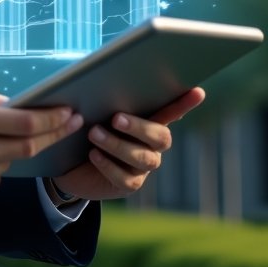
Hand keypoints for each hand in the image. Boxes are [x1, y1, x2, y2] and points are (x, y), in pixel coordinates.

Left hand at [51, 87, 205, 201]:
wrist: (69, 163)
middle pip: (160, 137)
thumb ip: (101, 101)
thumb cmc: (85, 129)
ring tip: (94, 133)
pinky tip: (93, 154)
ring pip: (143, 158)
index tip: (198, 91)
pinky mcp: (129, 184)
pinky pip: (125, 178)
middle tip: (115, 118)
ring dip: (117, 144)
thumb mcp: (93, 112)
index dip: (184, 103)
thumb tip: (93, 82)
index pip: (170, 111)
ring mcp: (143, 167)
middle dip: (139, 127)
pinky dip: (108, 165)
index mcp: (147, 122)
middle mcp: (151, 145)